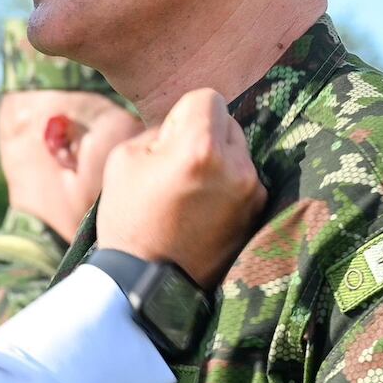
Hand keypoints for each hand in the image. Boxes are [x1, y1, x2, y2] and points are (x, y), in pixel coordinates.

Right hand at [94, 88, 264, 287]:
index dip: (184, 113)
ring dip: (218, 160)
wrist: (147, 286)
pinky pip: (244, 180)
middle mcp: (236, 166)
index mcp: (201, 147)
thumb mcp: (125, 158)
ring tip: (189, 193)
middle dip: (204, 134)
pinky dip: (227, 185)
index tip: (168, 141)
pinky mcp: (257, 214)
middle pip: (228, 122)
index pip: (208, 97)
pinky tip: (203, 210)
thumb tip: (182, 124)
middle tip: (176, 167)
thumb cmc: (129, 220)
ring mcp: (251, 192)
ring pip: (238, 151)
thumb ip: (159, 129)